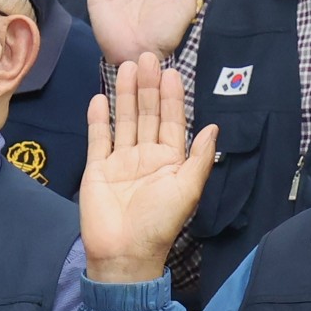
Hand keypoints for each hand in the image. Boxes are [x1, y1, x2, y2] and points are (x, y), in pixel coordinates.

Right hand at [78, 57, 216, 284]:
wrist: (124, 253)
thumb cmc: (160, 223)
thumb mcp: (188, 189)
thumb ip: (200, 157)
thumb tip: (213, 127)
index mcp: (171, 161)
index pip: (172, 121)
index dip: (172, 97)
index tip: (172, 71)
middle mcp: (146, 157)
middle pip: (147, 115)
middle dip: (148, 87)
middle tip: (147, 56)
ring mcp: (121, 162)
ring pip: (124, 121)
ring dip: (125, 95)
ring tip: (126, 68)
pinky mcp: (97, 169)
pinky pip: (99, 139)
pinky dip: (99, 119)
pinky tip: (100, 97)